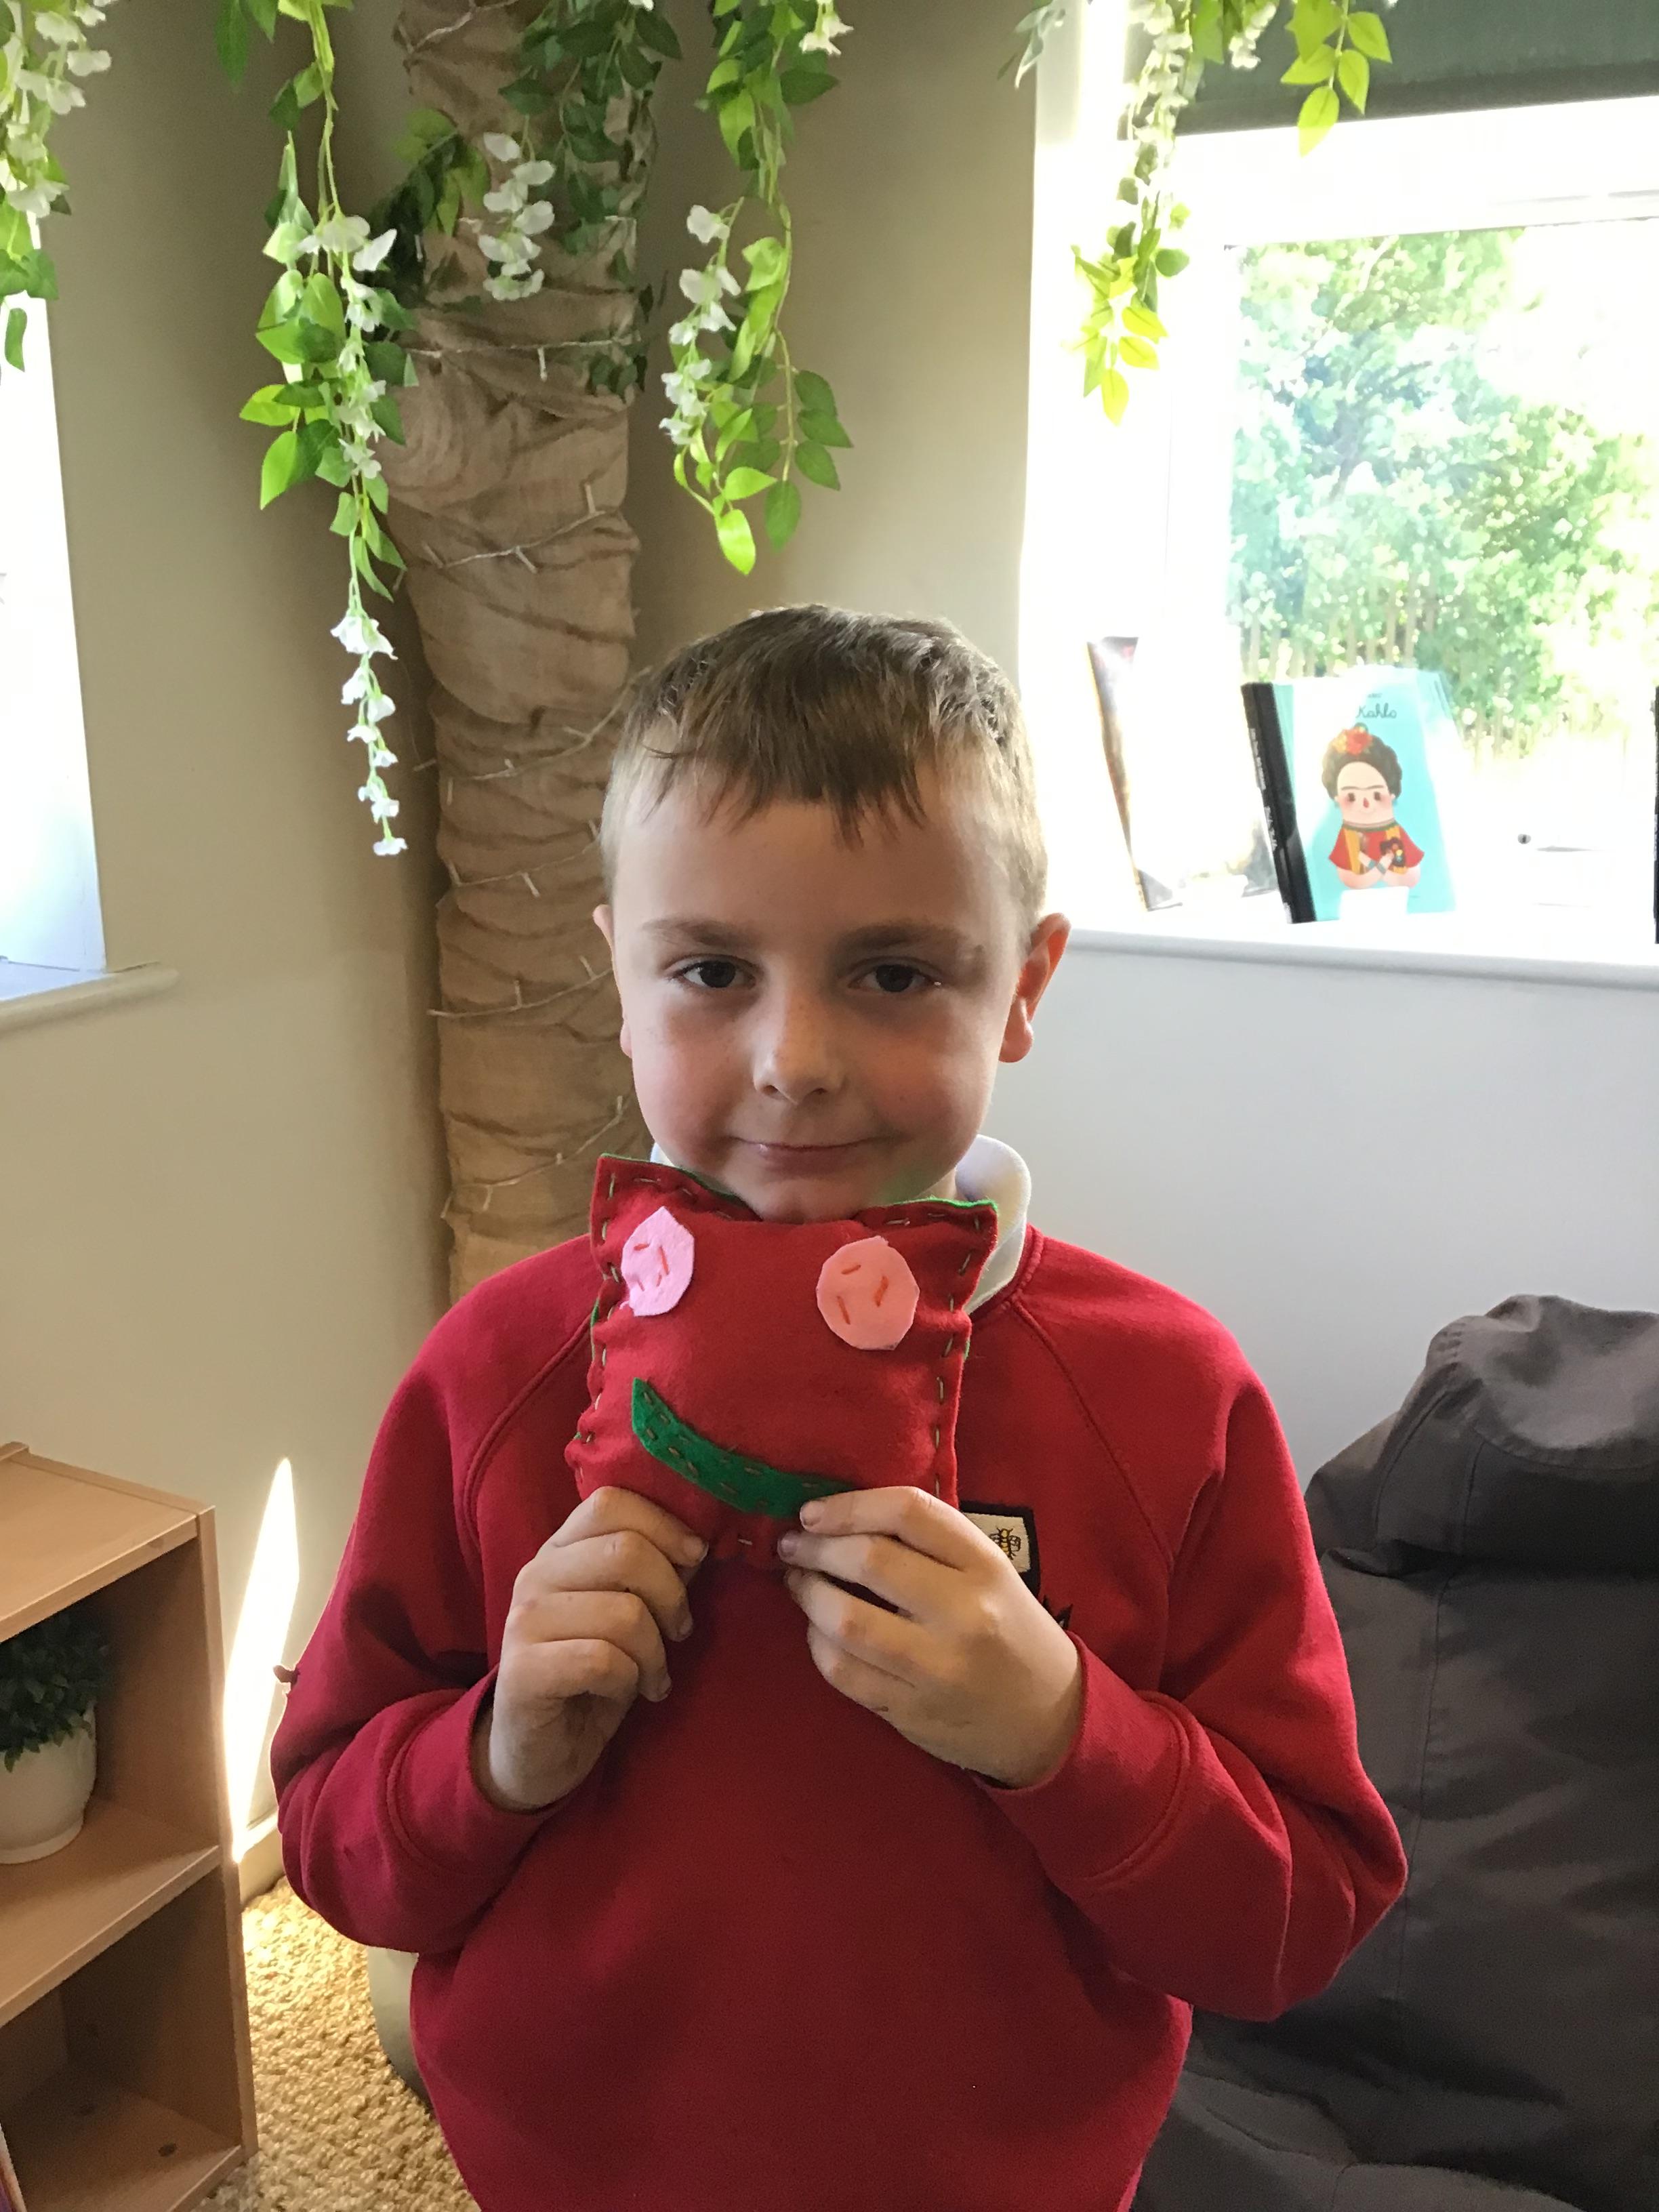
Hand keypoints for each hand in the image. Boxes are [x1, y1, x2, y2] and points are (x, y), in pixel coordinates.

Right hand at [473, 1486, 706, 1813]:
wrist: (536, 1750)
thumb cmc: (592, 1674)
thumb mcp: (627, 1611)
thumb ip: (654, 1570)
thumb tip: (697, 1542)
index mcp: (560, 1550)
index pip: (610, 1502)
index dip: (664, 1524)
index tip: (695, 1558)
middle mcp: (536, 1574)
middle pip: (627, 1551)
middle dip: (672, 1596)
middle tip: (679, 1631)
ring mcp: (524, 1621)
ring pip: (624, 1612)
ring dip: (656, 1652)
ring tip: (653, 1674)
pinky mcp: (522, 1671)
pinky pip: (605, 1661)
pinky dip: (632, 1680)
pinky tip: (629, 1693)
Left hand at [777, 1487, 1081, 1787]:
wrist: (1049, 1719)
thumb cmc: (1010, 1630)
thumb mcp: (990, 1573)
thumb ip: (930, 1544)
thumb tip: (841, 1518)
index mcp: (986, 1566)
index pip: (910, 1512)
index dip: (849, 1504)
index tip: (812, 1512)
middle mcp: (964, 1613)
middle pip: (870, 1561)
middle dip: (816, 1548)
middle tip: (793, 1546)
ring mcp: (936, 1668)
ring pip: (845, 1621)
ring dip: (807, 1595)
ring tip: (799, 1582)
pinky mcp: (911, 1713)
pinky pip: (842, 1672)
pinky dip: (817, 1645)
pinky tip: (819, 1631)